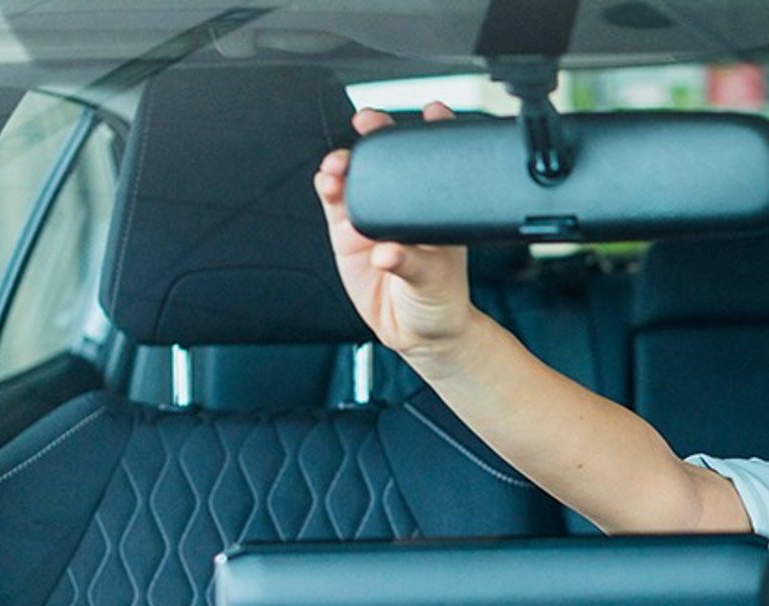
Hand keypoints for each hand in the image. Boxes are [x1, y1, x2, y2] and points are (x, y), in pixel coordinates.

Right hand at [313, 102, 474, 365]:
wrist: (417, 331)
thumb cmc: (439, 298)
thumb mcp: (434, 279)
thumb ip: (411, 264)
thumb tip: (387, 252)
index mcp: (437, 208)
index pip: (436, 161)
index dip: (433, 131)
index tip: (433, 111)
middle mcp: (405, 205)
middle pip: (389, 159)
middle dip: (378, 134)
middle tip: (369, 124)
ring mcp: (375, 215)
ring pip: (356, 175)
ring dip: (345, 163)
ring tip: (339, 167)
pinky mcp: (348, 231)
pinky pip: (334, 200)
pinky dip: (329, 187)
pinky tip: (328, 183)